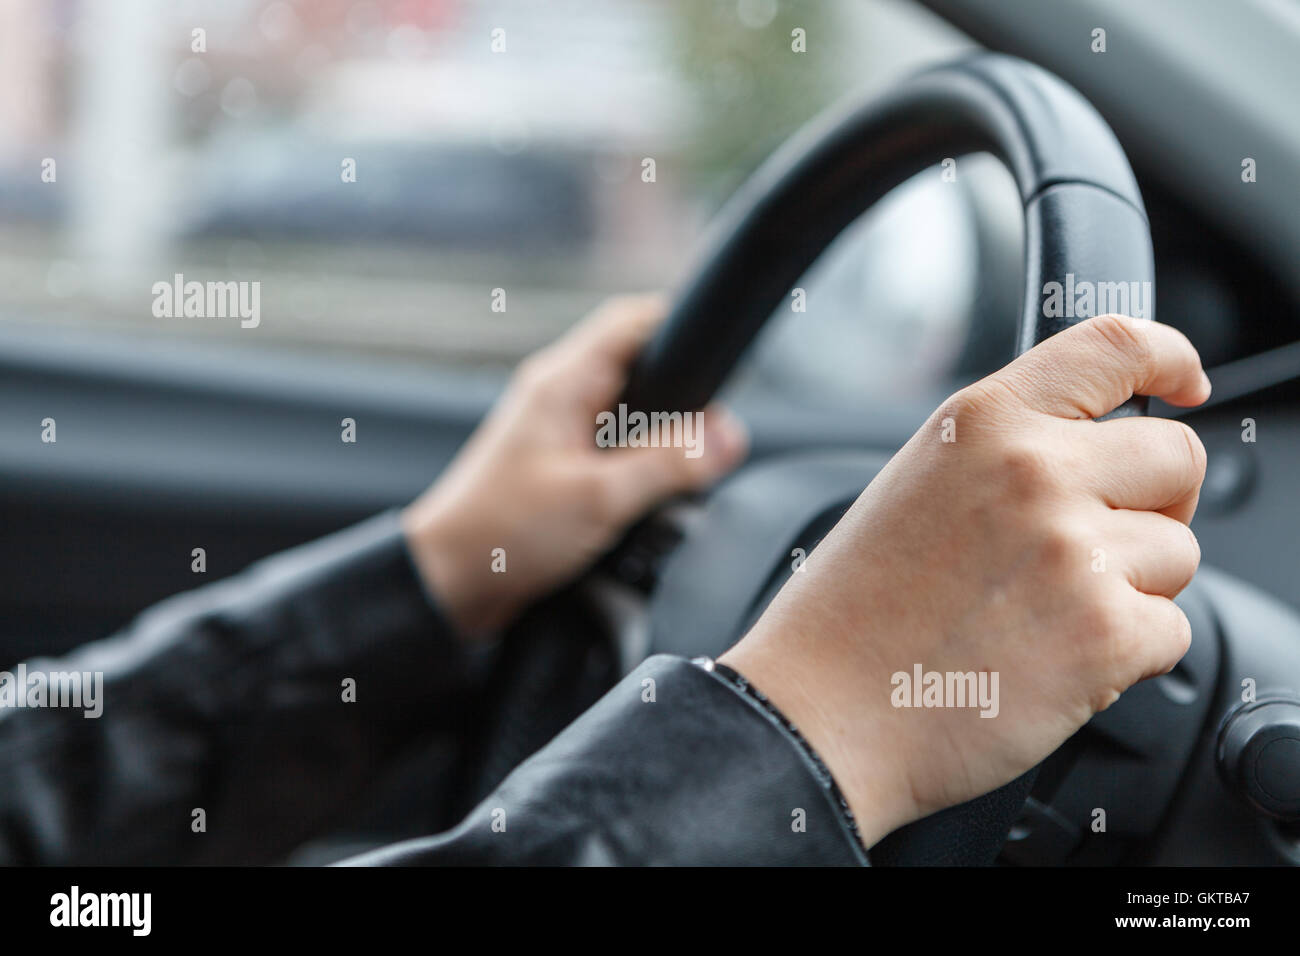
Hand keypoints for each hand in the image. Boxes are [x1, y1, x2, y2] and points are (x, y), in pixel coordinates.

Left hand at [403, 294, 748, 637]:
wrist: (448, 585)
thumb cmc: (500, 534)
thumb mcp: (600, 497)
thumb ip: (669, 463)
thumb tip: (727, 436)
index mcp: (564, 382)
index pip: (636, 321)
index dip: (684, 330)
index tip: (722, 366)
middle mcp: (561, 397)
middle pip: (644, 372)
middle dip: (684, 406)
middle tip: (705, 447)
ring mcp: (560, 433)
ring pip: (636, 419)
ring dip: (663, 448)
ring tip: (674, 484)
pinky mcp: (562, 470)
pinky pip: (619, 457)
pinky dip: (642, 476)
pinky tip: (646, 507)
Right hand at [721, 314, 1211, 847]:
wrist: (823, 711)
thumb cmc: (855, 610)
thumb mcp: (916, 484)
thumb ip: (1005, 450)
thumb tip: (1096, 454)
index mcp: (983, 421)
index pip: (1115, 347)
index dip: (1170, 359)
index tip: (1185, 386)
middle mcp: (1035, 469)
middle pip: (1175, 458)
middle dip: (1157, 504)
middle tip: (1101, 545)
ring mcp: (1075, 550)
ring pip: (1180, 553)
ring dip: (1134, 588)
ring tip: (1045, 615)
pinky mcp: (1105, 632)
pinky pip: (1172, 630)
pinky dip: (1126, 655)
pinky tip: (1051, 661)